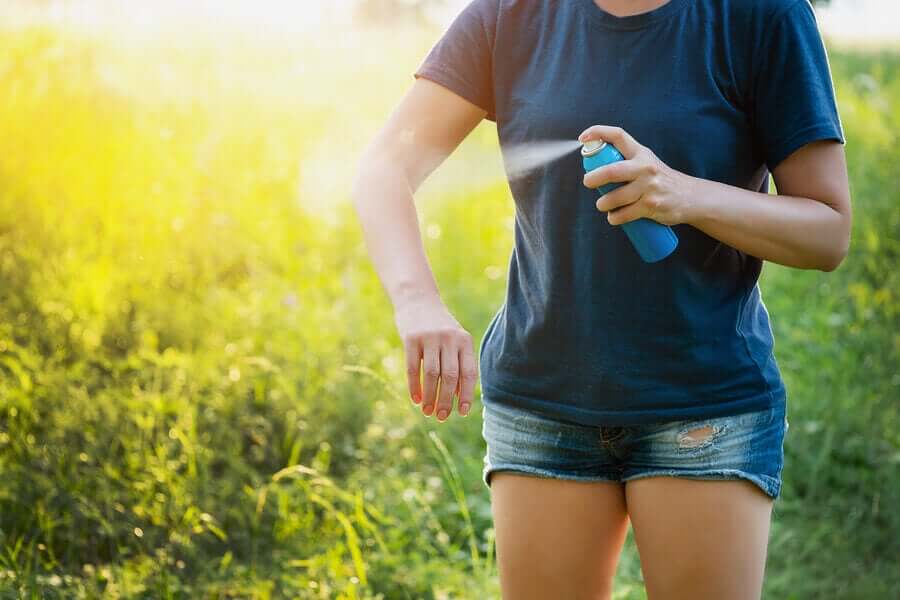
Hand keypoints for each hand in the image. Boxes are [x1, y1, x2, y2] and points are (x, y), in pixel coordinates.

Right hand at [393, 297, 477, 421]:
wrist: (418, 300)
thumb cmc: (439, 328)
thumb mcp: (454, 341)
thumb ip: (459, 365)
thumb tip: (460, 398)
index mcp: (464, 340)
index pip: (469, 372)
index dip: (466, 394)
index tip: (463, 412)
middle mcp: (449, 338)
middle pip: (450, 376)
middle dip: (446, 400)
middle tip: (442, 417)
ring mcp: (430, 338)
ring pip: (432, 375)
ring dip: (430, 397)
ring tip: (428, 412)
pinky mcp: (411, 338)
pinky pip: (413, 368)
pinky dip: (414, 387)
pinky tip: (416, 399)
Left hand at [579, 125, 694, 226]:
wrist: (690, 196)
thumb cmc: (661, 180)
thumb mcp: (647, 162)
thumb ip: (626, 161)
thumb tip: (595, 166)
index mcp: (641, 153)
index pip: (618, 135)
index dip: (598, 132)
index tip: (583, 137)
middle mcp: (645, 167)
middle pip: (611, 171)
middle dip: (593, 178)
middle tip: (588, 182)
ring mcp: (649, 187)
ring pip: (614, 197)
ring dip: (603, 204)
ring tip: (603, 205)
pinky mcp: (650, 205)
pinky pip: (623, 214)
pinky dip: (614, 218)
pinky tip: (613, 217)